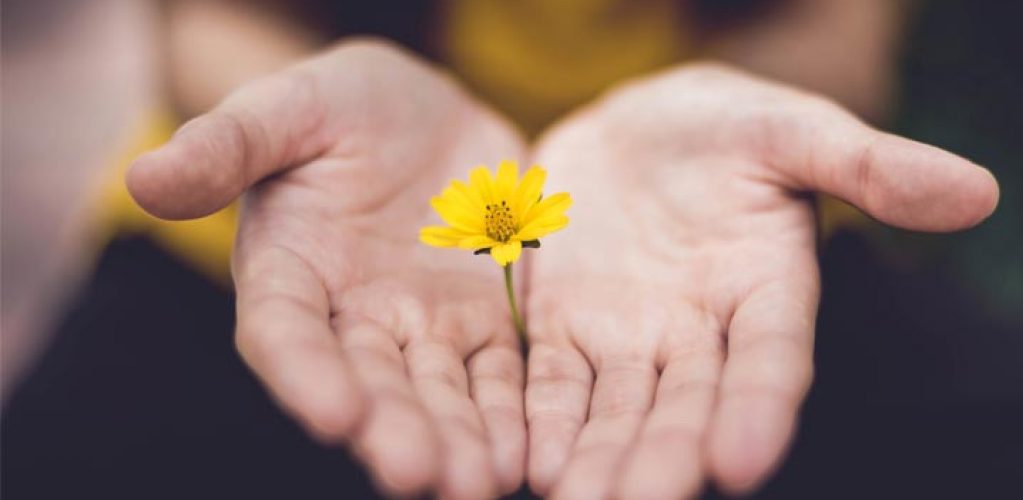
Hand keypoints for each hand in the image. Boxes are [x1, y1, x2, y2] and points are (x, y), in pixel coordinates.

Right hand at [128, 40, 526, 498]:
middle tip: (418, 475)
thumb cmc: (340, 105)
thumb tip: (143, 177)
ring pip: (439, 392)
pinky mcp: (484, 320)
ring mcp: (422, 325)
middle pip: (370, 382)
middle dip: (393, 429)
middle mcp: (352, 316)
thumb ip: (228, 144)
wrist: (423, 112)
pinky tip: (527, 454)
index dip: (305, 374)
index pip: (287, 333)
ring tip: (479, 482)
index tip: (334, 414)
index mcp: (290, 271)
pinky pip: (500, 373)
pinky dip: (511, 413)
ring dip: (459, 439)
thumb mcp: (288, 107)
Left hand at [523, 63, 998, 497]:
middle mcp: (701, 333)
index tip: (743, 460)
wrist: (636, 127)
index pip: (771, 359)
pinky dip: (542, 421)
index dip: (760, 408)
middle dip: (666, 458)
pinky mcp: (565, 329)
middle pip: (687, 406)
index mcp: (767, 290)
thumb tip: (978, 191)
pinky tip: (531, 463)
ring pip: (618, 411)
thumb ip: (870, 165)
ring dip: (601, 459)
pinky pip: (552, 382)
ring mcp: (630, 338)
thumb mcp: (793, 130)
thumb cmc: (727, 127)